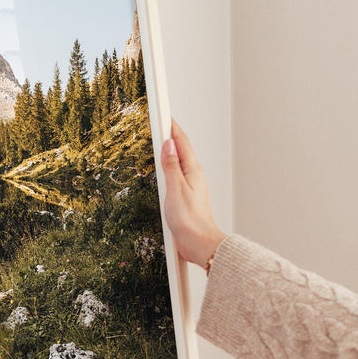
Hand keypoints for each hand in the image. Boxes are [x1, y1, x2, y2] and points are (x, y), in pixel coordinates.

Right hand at [160, 120, 226, 266]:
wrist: (200, 244)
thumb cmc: (190, 221)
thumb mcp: (176, 190)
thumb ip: (171, 166)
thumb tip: (168, 144)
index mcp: (192, 171)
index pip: (181, 142)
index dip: (171, 126)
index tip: (163, 113)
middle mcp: (193, 176)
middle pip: (180, 149)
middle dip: (169, 135)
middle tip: (158, 121)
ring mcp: (189, 187)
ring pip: (177, 162)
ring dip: (168, 151)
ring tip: (158, 140)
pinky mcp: (185, 197)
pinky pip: (175, 176)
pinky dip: (167, 167)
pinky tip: (161, 170)